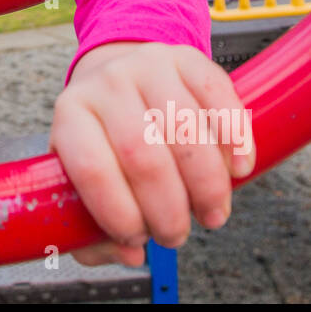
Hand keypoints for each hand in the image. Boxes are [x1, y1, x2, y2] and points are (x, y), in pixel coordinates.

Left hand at [48, 41, 254, 267]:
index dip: (119, 213)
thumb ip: (92, 226)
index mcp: (71, 115)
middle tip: (177, 235)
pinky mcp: (187, 57)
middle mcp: (105, 85)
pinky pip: (219, 98)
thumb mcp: (80, 177)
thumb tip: (128, 254)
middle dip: (168, 210)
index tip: (138, 239)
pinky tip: (239, 169)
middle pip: (144, 156)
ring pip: (186, 132)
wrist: (118, 74)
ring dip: (208, 185)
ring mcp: (147, 65)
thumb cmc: (103, 138)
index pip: (91, 169)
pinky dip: (236, 140)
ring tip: (212, 212)